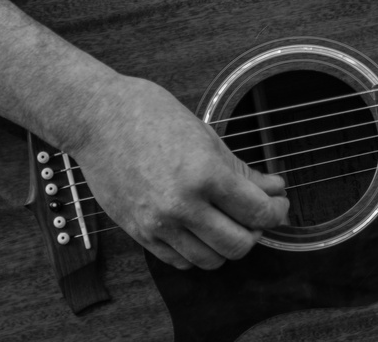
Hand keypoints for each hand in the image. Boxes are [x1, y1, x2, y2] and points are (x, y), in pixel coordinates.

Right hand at [71, 75, 289, 269]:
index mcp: (204, 174)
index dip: (277, 212)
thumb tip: (274, 189)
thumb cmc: (151, 116)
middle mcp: (181, 206)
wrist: (98, 119)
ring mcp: (157, 224)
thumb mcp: (207, 137)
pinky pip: (179, 262)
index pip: (257, 213)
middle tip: (256, 213)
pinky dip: (198, 252)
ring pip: (210, 260)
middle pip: (239, 245)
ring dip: (227, 246)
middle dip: (256, 232)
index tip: (278, 204)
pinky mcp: (139, 234)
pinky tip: (201, 230)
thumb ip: (242, 171)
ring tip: (228, 222)